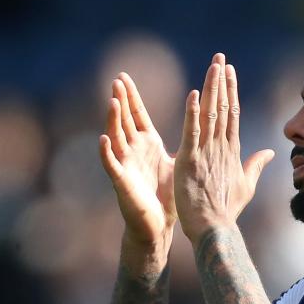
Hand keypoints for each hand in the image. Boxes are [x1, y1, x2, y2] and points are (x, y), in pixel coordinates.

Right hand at [99, 72, 175, 252]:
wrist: (158, 227)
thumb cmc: (167, 197)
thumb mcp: (178, 164)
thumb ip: (187, 144)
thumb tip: (200, 127)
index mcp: (148, 145)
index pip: (137, 115)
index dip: (131, 96)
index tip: (124, 76)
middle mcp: (134, 151)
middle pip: (125, 120)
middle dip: (121, 100)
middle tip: (117, 79)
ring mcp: (126, 164)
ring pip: (116, 137)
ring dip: (113, 119)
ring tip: (112, 101)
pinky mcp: (122, 181)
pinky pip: (111, 165)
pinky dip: (106, 153)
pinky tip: (103, 139)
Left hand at [174, 54, 273, 240]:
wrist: (214, 229)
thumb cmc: (226, 210)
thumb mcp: (246, 185)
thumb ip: (256, 164)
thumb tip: (270, 152)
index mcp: (231, 151)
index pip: (232, 114)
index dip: (230, 90)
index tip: (228, 71)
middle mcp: (221, 147)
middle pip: (223, 107)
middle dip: (221, 81)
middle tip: (219, 57)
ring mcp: (206, 153)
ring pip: (210, 114)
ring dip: (211, 88)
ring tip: (212, 66)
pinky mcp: (190, 161)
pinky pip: (192, 133)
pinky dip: (193, 113)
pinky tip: (193, 94)